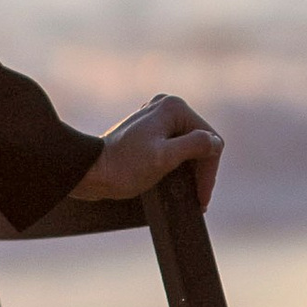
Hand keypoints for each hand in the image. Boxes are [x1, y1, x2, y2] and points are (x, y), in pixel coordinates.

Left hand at [70, 92, 222, 211]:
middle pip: (201, 142)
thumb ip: (194, 146)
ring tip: (191, 195)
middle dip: (201, 172)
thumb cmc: (124, 167)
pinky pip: (175, 147)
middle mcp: (167, 106)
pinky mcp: (149, 131)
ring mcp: (157, 118)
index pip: (209, 140)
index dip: (209, 171)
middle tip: (199, 200)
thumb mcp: (164, 158)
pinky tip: (179, 183)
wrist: (91, 172)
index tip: (202, 197)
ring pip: (189, 146)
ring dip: (192, 171)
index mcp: (174, 108)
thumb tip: (215, 142)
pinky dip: (179, 165)